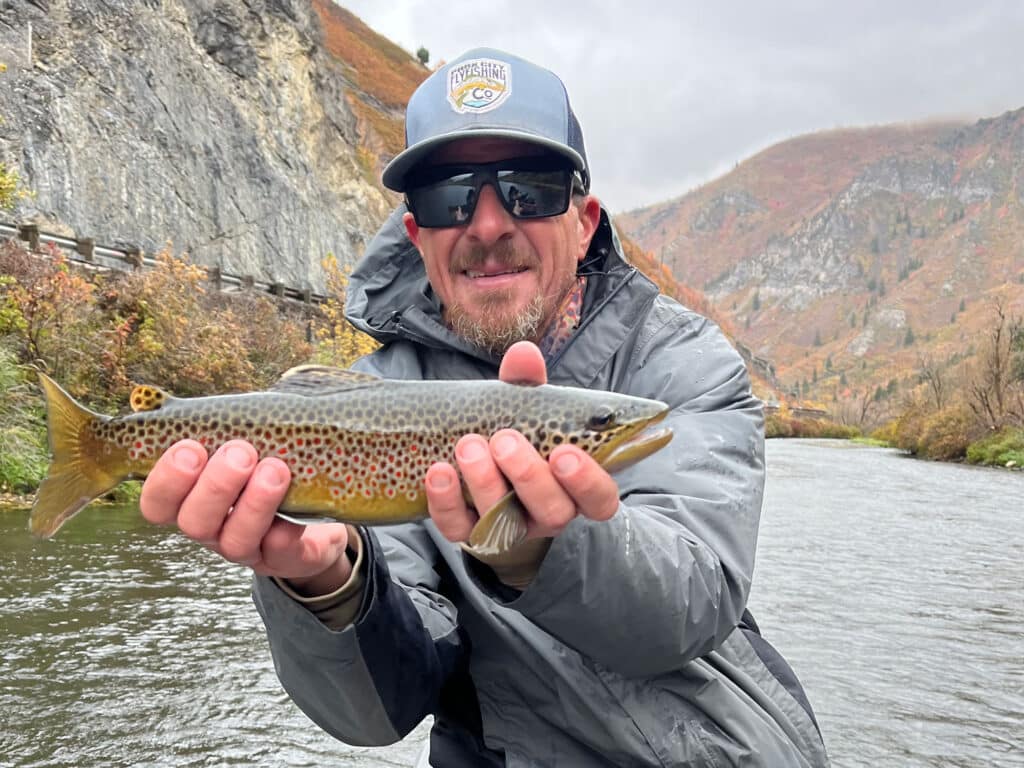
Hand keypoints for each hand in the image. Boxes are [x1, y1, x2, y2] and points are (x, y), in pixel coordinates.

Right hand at [139, 439, 352, 593]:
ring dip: (253, 503)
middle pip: (192, 522)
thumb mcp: (242, 440)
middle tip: (240, 452)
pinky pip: (280, 551)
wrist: (317, 511)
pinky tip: (294, 511)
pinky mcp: (285, 560)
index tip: (190, 446)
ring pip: (234, 541)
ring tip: (275, 469)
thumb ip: (219, 424)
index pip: (156, 502)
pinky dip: (286, 529)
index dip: (165, 479)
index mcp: (192, 500)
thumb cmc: (268, 465)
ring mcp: (248, 548)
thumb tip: (169, 394)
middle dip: (214, 486)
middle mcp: (213, 528)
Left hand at [424, 341, 619, 543]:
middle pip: (553, 510)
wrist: (481, 480)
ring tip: (469, 444)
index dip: (588, 481)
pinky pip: (459, 527)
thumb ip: (528, 385)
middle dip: (529, 475)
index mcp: (575, 486)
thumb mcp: (527, 411)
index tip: (565, 453)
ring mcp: (510, 528)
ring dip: (485, 481)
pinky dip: (446, 501)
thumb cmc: (519, 438)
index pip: (599, 498)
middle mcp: (548, 512)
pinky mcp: (470, 533)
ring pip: (506, 522)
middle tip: (505, 440)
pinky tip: (439, 470)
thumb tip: (524, 353)